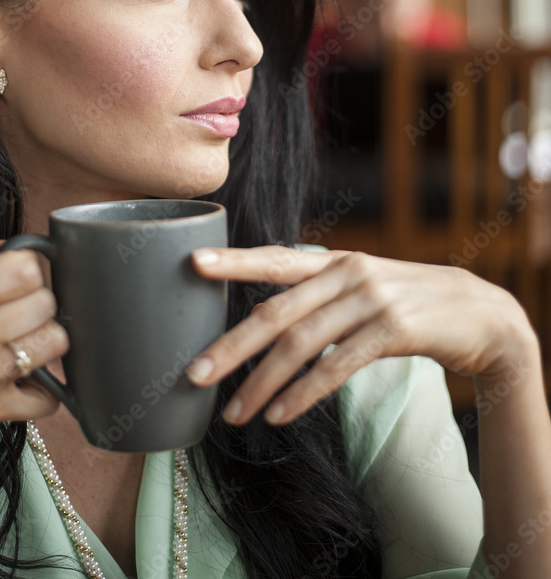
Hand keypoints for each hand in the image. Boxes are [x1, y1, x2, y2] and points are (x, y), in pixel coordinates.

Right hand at [0, 244, 68, 442]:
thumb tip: (3, 251)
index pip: (26, 271)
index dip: (26, 266)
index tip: (15, 273)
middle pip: (45, 303)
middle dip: (34, 297)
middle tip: (16, 303)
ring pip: (54, 344)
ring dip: (42, 335)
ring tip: (21, 335)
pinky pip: (46, 398)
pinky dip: (44, 384)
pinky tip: (24, 371)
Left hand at [185, 246, 536, 425]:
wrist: (480, 313)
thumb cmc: (409, 304)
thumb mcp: (363, 288)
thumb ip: (318, 295)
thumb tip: (263, 318)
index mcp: (335, 261)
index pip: (275, 258)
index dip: (234, 260)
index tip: (192, 264)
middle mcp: (348, 273)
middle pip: (276, 311)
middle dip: (231, 345)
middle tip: (194, 374)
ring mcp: (371, 300)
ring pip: (301, 344)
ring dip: (262, 383)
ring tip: (234, 413)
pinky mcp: (394, 330)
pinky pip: (337, 366)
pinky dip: (304, 393)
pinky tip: (280, 415)